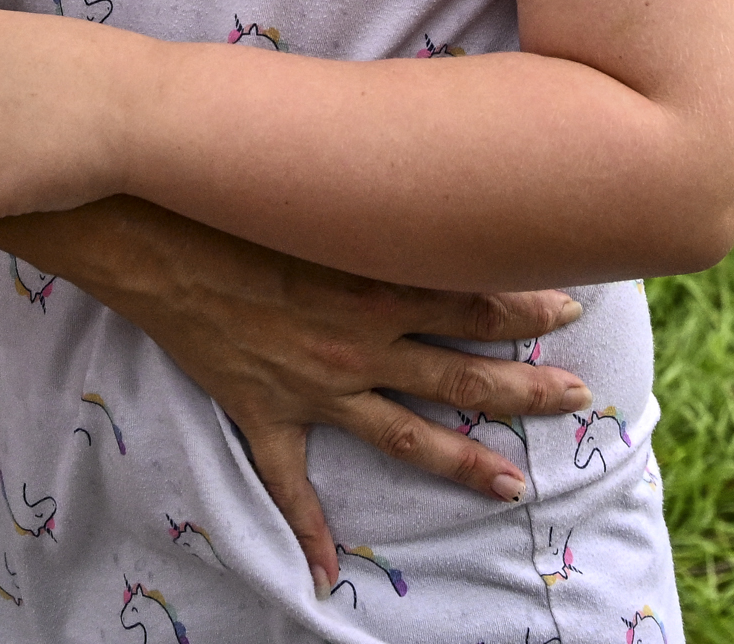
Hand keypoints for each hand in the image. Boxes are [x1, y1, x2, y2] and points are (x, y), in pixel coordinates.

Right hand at [39, 197, 595, 592]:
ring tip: (516, 486)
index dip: (528, 305)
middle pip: (461, 375)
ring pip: (407, 436)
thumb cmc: (236, 197)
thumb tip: (428, 159)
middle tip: (578, 397)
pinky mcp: (267, 413)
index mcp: (376, 285)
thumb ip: (377, 190)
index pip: (474, 299)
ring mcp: (316, 387)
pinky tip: (327, 573)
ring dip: (464, 462)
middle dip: (525, 389)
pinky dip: (308, 531)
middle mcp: (360, 344)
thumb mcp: (322, 190)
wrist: (154, 235)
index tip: (574, 303)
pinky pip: (291, 484)